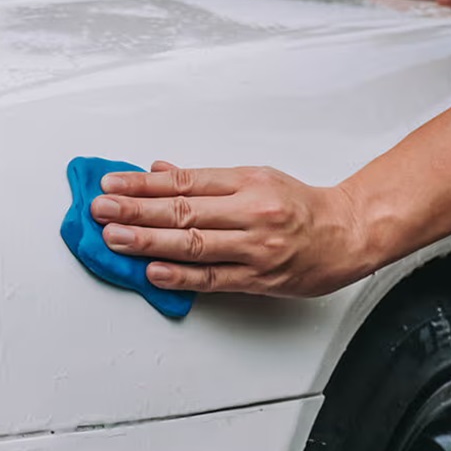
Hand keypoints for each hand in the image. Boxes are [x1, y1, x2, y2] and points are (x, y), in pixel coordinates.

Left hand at [91, 162, 375, 296]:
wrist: (349, 233)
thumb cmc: (299, 205)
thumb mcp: (254, 177)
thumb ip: (205, 180)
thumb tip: (159, 172)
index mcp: (246, 182)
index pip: (184, 182)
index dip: (143, 184)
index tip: (111, 184)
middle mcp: (250, 212)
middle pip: (183, 211)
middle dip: (136, 210)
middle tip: (101, 210)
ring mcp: (255, 247)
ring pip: (194, 244)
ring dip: (149, 241)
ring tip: (114, 238)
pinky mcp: (260, 278)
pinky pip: (214, 278)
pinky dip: (181, 275)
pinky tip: (152, 271)